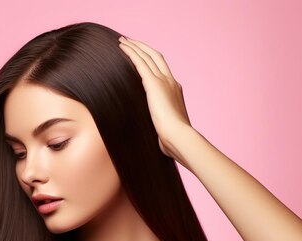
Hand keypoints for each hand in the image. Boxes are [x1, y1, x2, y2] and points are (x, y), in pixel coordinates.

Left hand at [118, 35, 192, 160]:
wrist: (179, 137)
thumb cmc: (173, 139)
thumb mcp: (166, 129)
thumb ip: (161, 126)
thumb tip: (158, 139)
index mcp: (175, 90)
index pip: (162, 69)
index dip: (151, 59)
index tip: (141, 55)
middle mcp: (171, 82)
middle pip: (156, 56)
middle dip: (142, 47)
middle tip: (129, 41)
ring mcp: (164, 81)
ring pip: (147, 56)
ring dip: (134, 46)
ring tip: (122, 41)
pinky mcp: (154, 84)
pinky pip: (141, 62)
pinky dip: (131, 53)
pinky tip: (122, 47)